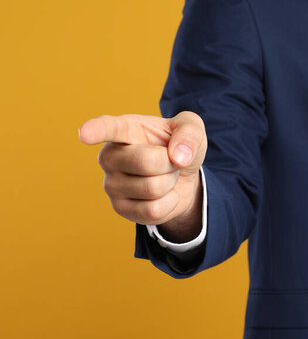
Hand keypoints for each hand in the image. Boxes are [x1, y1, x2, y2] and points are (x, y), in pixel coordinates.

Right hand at [79, 112, 206, 227]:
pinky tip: (163, 195)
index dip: (96, 130)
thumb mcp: (191, 129)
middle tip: (169, 160)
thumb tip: (179, 156)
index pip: (108, 127)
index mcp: (125, 129)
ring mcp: (111, 184)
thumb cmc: (179, 146)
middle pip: (146, 161)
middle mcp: (110, 155)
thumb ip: (189, 133)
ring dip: (170, 183)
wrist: (183, 177)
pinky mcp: (119, 208)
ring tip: (164, 175)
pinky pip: (153, 211)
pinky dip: (169, 203)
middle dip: (171, 163)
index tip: (85, 133)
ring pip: (153, 188)